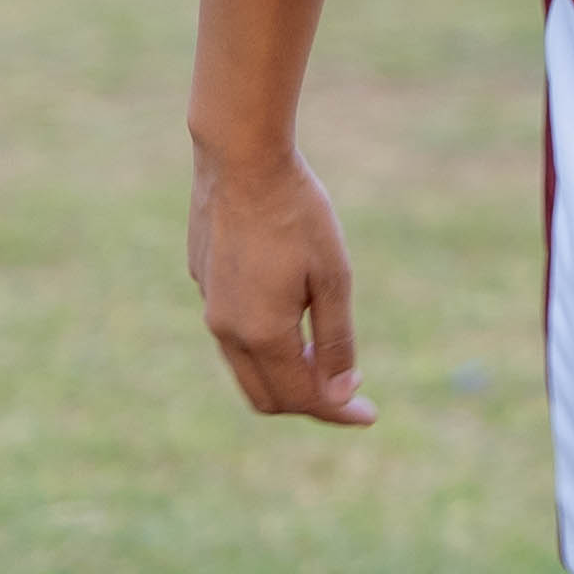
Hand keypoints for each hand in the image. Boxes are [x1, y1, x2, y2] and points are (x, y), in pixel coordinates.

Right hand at [188, 145, 372, 425]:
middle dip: (308, 400)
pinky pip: (233, 331)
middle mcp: (226, 329)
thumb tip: (339, 396)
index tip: (370, 415)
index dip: (337, 411)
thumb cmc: (297, 213)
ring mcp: (209, 304)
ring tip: (321, 353)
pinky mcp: (203, 280)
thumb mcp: (333, 277)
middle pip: (266, 396)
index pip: (301, 397)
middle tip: (347, 388)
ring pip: (245, 366)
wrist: (241, 158)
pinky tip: (291, 310)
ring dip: (284, 372)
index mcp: (261, 333)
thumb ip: (335, 342)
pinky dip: (264, 341)